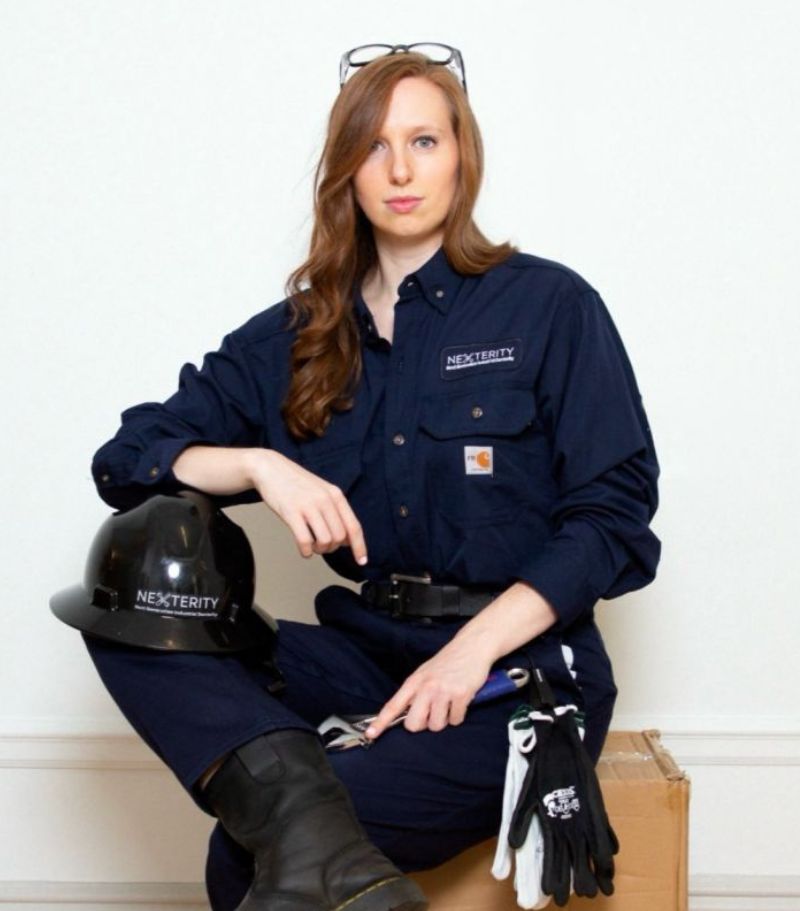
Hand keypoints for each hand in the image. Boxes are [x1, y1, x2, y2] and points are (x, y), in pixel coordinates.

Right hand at [246, 449, 367, 563]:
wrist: (271, 468)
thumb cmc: (297, 483)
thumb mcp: (322, 491)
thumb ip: (336, 512)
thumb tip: (347, 540)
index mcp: (336, 495)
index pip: (354, 526)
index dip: (359, 547)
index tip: (362, 561)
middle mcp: (325, 500)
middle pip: (339, 537)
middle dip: (332, 548)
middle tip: (322, 546)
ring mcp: (308, 505)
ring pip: (325, 540)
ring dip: (319, 550)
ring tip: (312, 546)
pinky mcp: (291, 512)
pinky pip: (305, 541)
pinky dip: (306, 551)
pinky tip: (304, 549)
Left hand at [363, 635, 493, 740]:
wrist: (471, 646)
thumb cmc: (448, 661)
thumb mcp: (425, 673)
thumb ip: (415, 692)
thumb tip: (407, 715)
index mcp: (414, 682)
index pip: (393, 705)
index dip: (380, 722)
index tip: (370, 734)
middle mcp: (426, 687)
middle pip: (414, 724)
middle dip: (423, 724)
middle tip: (432, 713)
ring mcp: (443, 691)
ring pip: (436, 725)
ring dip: (443, 720)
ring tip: (448, 704)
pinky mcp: (461, 695)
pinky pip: (455, 720)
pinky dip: (458, 715)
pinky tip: (460, 701)